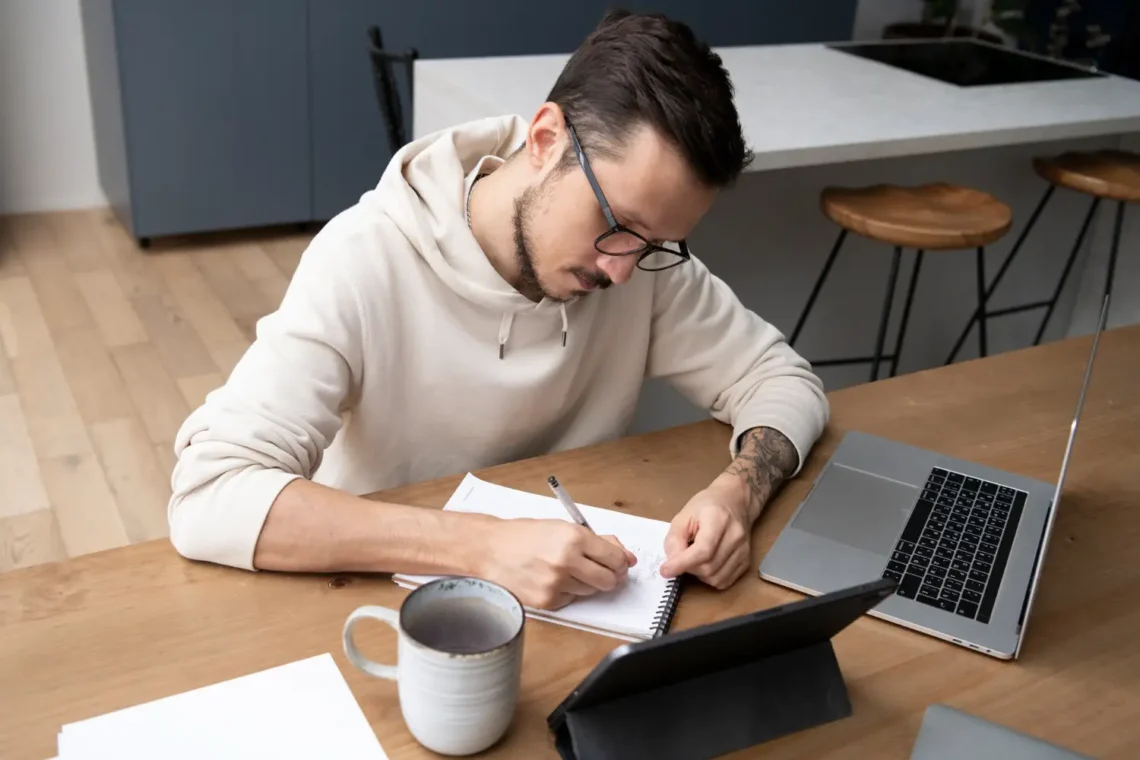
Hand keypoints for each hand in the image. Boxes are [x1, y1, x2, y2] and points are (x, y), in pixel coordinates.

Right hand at [476, 518, 636, 609]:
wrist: (489, 548)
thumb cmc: (524, 535)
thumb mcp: (562, 527)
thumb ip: (596, 540)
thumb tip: (625, 555)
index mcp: (574, 537)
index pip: (615, 558)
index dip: (620, 562)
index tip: (618, 563)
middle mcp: (567, 561)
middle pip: (608, 580)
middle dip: (609, 576)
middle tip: (601, 570)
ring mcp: (556, 583)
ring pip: (591, 591)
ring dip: (586, 583)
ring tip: (567, 570)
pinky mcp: (547, 601)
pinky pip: (571, 600)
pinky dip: (568, 592)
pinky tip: (552, 579)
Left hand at [659, 482, 751, 588]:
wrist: (735, 501)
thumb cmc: (707, 505)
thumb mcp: (683, 516)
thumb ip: (674, 539)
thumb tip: (672, 563)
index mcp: (718, 519)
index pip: (702, 551)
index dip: (682, 564)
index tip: (665, 570)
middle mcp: (735, 536)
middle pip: (708, 567)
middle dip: (689, 568)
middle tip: (681, 557)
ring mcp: (743, 550)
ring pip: (716, 578)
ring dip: (699, 574)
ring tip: (694, 558)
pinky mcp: (746, 560)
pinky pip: (725, 581)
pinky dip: (711, 578)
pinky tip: (706, 564)